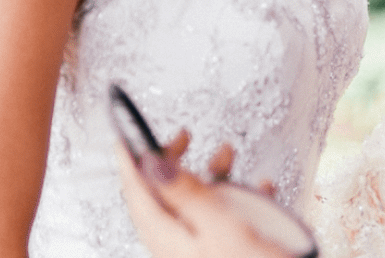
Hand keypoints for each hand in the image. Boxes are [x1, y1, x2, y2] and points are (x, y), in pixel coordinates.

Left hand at [117, 134, 296, 257]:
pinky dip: (239, 198)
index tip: (126, 137)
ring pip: (196, 205)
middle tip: (183, 137)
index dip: (131, 162)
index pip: (138, 195)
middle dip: (173, 162)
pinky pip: (224, 219)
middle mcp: (179, 248)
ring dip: (211, 175)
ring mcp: (202, 251)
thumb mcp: (220, 224)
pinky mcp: (225, 252)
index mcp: (169, 240)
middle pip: (163, 198)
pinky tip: (259, 188)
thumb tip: (150, 164)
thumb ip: (185, 193)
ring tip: (228, 154)